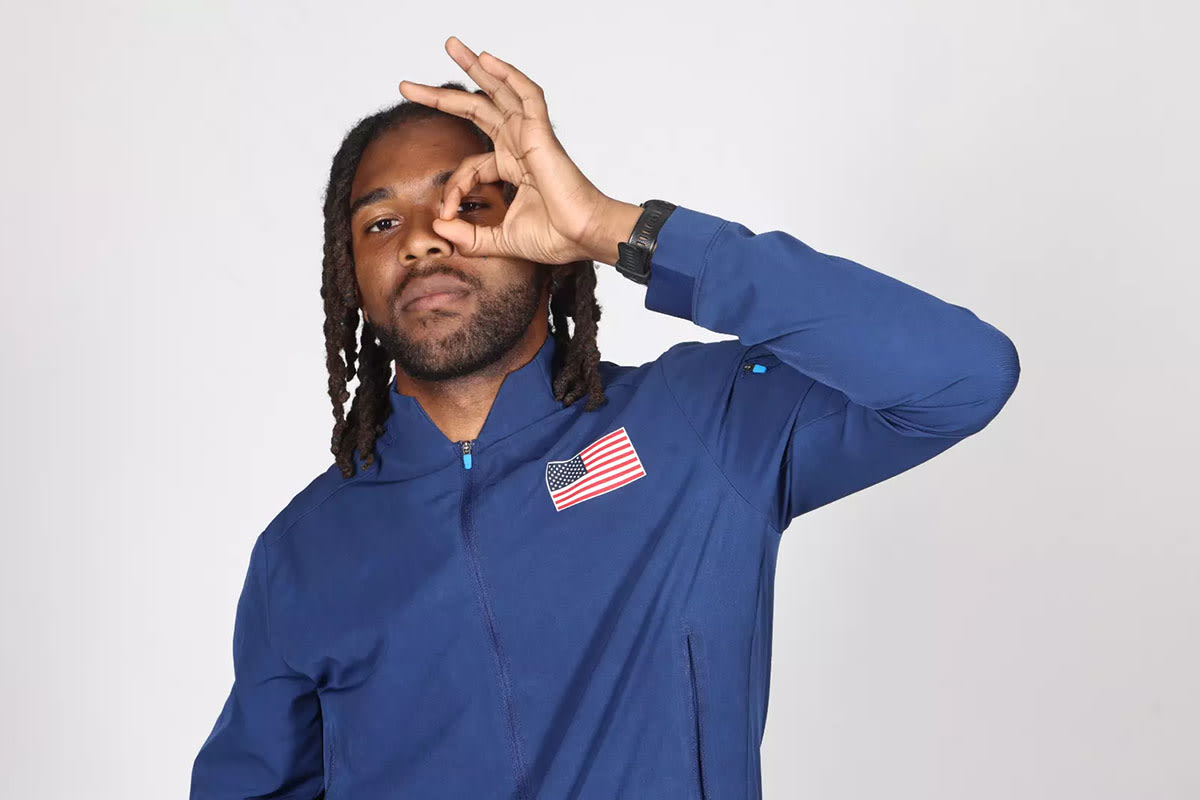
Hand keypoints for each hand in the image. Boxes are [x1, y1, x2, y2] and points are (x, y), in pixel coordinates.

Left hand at [397, 37, 640, 265]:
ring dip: (474, 67)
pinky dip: (508, 75)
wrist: (582, 237)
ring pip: (499, 91)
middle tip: (407, 84)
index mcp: (511, 167)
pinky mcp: (542, 133)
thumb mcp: (500, 241)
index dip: (452, 187)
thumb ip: (470, 238)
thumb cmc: (554, 237)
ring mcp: (530, 136)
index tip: (446, 212)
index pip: (469, 166)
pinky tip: (487, 59)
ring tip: (450, 45)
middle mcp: (518, 145)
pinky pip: (526, 95)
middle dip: (441, 95)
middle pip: (476, 109)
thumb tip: (439, 226)